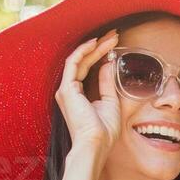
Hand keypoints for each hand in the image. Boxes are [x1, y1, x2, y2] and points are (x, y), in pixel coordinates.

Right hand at [54, 31, 120, 156]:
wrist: (96, 144)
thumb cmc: (103, 131)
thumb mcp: (110, 102)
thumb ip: (107, 83)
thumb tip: (108, 64)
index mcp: (77, 96)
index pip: (87, 68)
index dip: (100, 54)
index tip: (114, 45)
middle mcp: (68, 91)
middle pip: (83, 61)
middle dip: (99, 47)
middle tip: (113, 35)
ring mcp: (66, 90)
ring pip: (78, 59)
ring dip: (94, 46)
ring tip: (110, 37)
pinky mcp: (67, 89)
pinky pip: (74, 63)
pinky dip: (84, 51)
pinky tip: (96, 44)